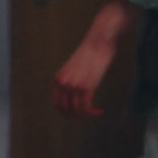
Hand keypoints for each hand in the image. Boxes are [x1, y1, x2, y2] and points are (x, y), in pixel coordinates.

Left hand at [54, 0, 141, 116]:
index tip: (77, 114)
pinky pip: (86, 108)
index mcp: (58, 78)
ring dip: (86, 115)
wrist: (98, 41)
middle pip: (65, 110)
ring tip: (95, 112)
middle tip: (87, 115)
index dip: (66, 112)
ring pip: (77, 111)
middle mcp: (63, 83)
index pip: (57, 103)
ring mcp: (74, 86)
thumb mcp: (75, 67)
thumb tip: (78, 93)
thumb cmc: (91, 52)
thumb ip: (73, 79)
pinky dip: (93, 112)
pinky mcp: (86, 87)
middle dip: (76, 116)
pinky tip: (100, 111)